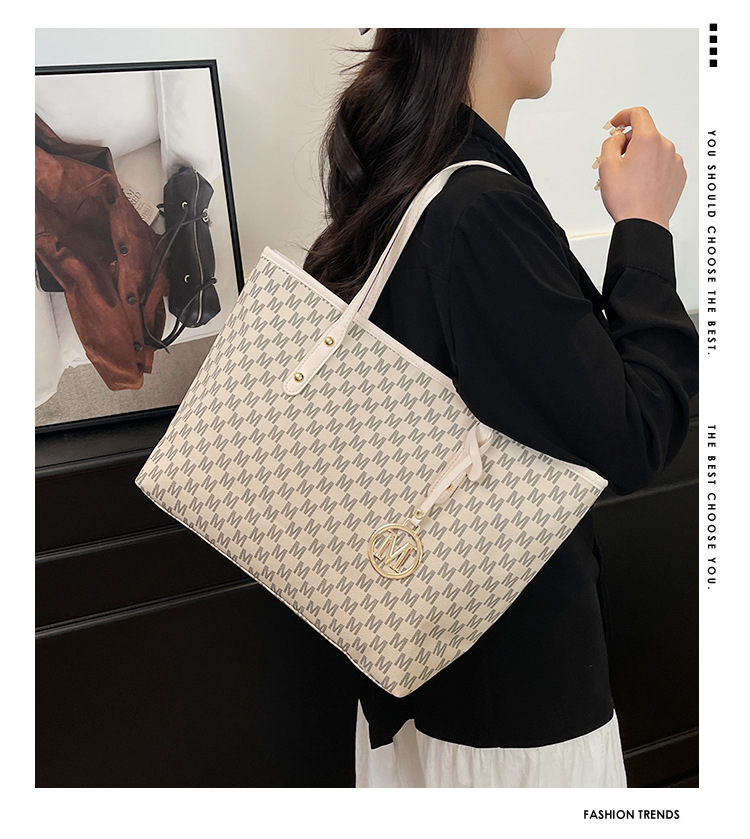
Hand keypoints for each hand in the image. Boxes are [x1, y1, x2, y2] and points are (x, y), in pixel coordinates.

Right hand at [598, 107, 685, 228]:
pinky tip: (641, 184)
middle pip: (646, 134)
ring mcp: (675, 161)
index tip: (616, 124)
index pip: (638, 114)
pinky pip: (664, 164)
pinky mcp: (679, 175)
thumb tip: (617, 138)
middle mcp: (666, 147)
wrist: (644, 223)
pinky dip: (652, 168)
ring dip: (641, 157)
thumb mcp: (606, 166)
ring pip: (655, 150)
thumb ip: (610, 143)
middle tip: (616, 161)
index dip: (623, 116)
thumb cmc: (627, 199)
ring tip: (628, 178)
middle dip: (629, 143)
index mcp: (648, 140)